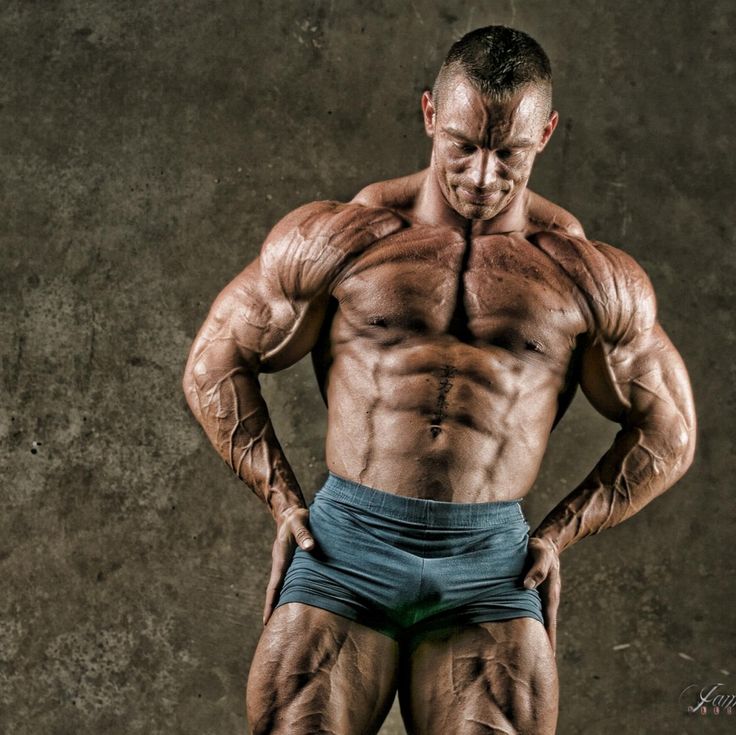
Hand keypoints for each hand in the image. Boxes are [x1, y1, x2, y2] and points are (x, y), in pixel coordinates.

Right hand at [262, 505, 314, 625]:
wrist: (291, 511)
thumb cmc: (297, 517)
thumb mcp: (301, 523)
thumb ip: (305, 535)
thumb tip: (310, 548)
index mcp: (281, 560)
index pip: (274, 587)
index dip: (271, 605)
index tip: (266, 622)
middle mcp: (281, 565)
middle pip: (276, 592)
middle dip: (273, 610)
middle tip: (271, 631)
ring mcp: (285, 564)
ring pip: (282, 587)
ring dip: (281, 603)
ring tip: (282, 623)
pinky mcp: (292, 563)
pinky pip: (289, 580)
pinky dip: (290, 592)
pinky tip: (296, 601)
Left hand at [523, 536, 560, 654]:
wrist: (544, 542)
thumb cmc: (541, 548)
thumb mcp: (540, 554)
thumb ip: (536, 570)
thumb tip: (526, 586)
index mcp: (549, 596)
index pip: (549, 624)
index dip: (549, 642)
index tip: (549, 660)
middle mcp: (544, 601)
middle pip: (543, 629)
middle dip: (541, 647)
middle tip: (535, 669)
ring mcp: (537, 599)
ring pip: (534, 622)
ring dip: (531, 638)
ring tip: (523, 658)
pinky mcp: (529, 595)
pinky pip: (526, 613)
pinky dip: (524, 624)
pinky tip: (514, 633)